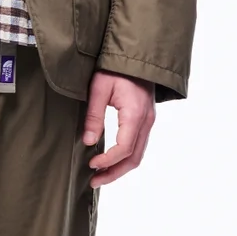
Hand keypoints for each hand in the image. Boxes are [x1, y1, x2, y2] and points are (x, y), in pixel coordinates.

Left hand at [82, 71, 155, 186]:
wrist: (137, 54)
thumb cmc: (116, 68)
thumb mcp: (99, 88)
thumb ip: (94, 116)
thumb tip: (88, 141)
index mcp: (135, 114)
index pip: (123, 148)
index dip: (107, 161)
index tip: (91, 164)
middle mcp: (146, 121)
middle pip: (134, 158)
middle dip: (114, 173)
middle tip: (94, 181)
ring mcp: (149, 121)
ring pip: (138, 154)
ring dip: (120, 168)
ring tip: (100, 176)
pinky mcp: (146, 119)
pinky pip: (139, 145)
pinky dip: (126, 157)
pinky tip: (111, 160)